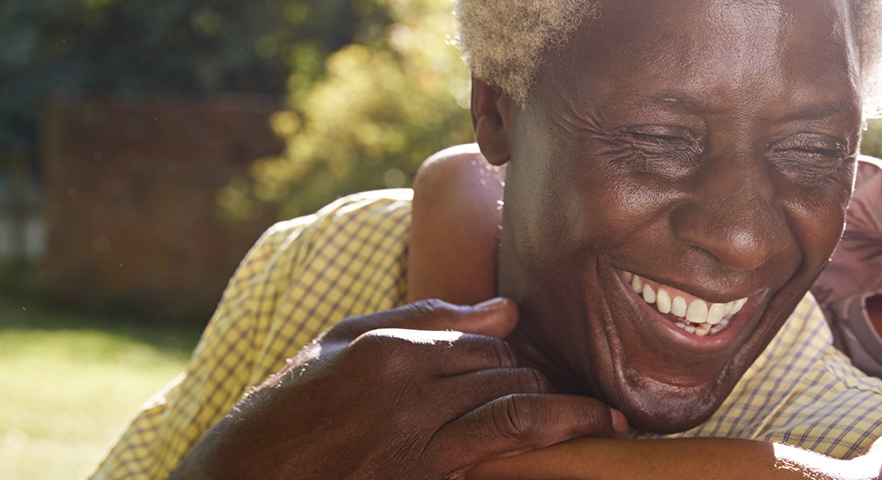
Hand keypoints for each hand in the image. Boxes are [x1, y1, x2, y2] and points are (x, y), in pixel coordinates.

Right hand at [170, 298, 627, 479]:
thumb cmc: (280, 419)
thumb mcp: (335, 350)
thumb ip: (419, 321)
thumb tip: (506, 309)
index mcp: (389, 350)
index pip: (487, 341)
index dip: (521, 356)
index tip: (543, 371)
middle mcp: (408, 391)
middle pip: (509, 374)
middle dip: (548, 385)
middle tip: (583, 400)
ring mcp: (416, 446)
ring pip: (516, 414)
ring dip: (564, 417)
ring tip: (601, 423)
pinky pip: (497, 461)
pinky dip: (536, 451)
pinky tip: (571, 448)